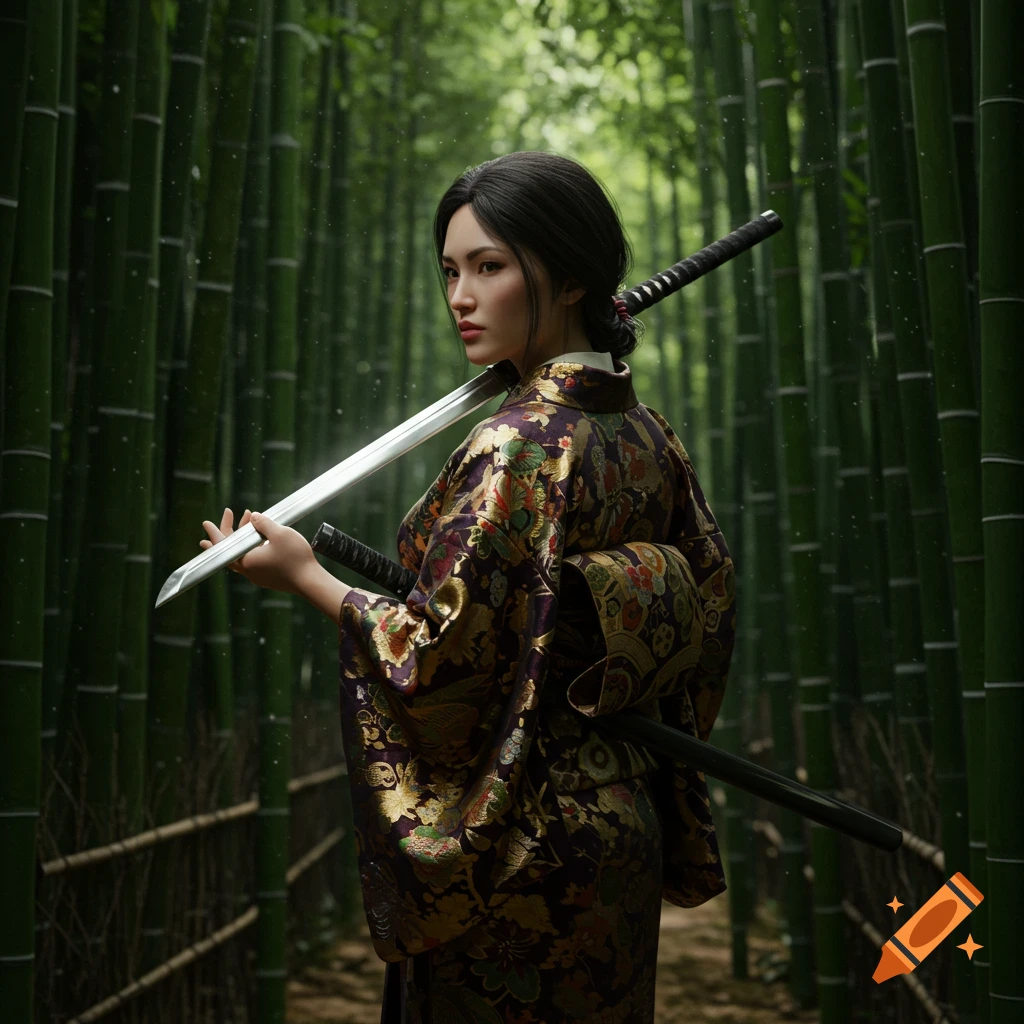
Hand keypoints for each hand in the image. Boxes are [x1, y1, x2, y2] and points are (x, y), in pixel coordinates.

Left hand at [200, 507, 316, 594]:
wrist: (310, 582)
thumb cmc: (296, 558)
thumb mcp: (280, 533)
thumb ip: (264, 523)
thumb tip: (253, 516)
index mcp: (246, 560)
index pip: (222, 546)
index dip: (215, 532)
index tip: (206, 523)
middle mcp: (248, 570)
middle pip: (230, 551)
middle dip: (228, 532)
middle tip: (227, 516)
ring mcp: (257, 575)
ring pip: (242, 555)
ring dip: (243, 538)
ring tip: (247, 523)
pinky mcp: (266, 578)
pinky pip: (252, 560)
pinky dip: (252, 547)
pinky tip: (260, 539)